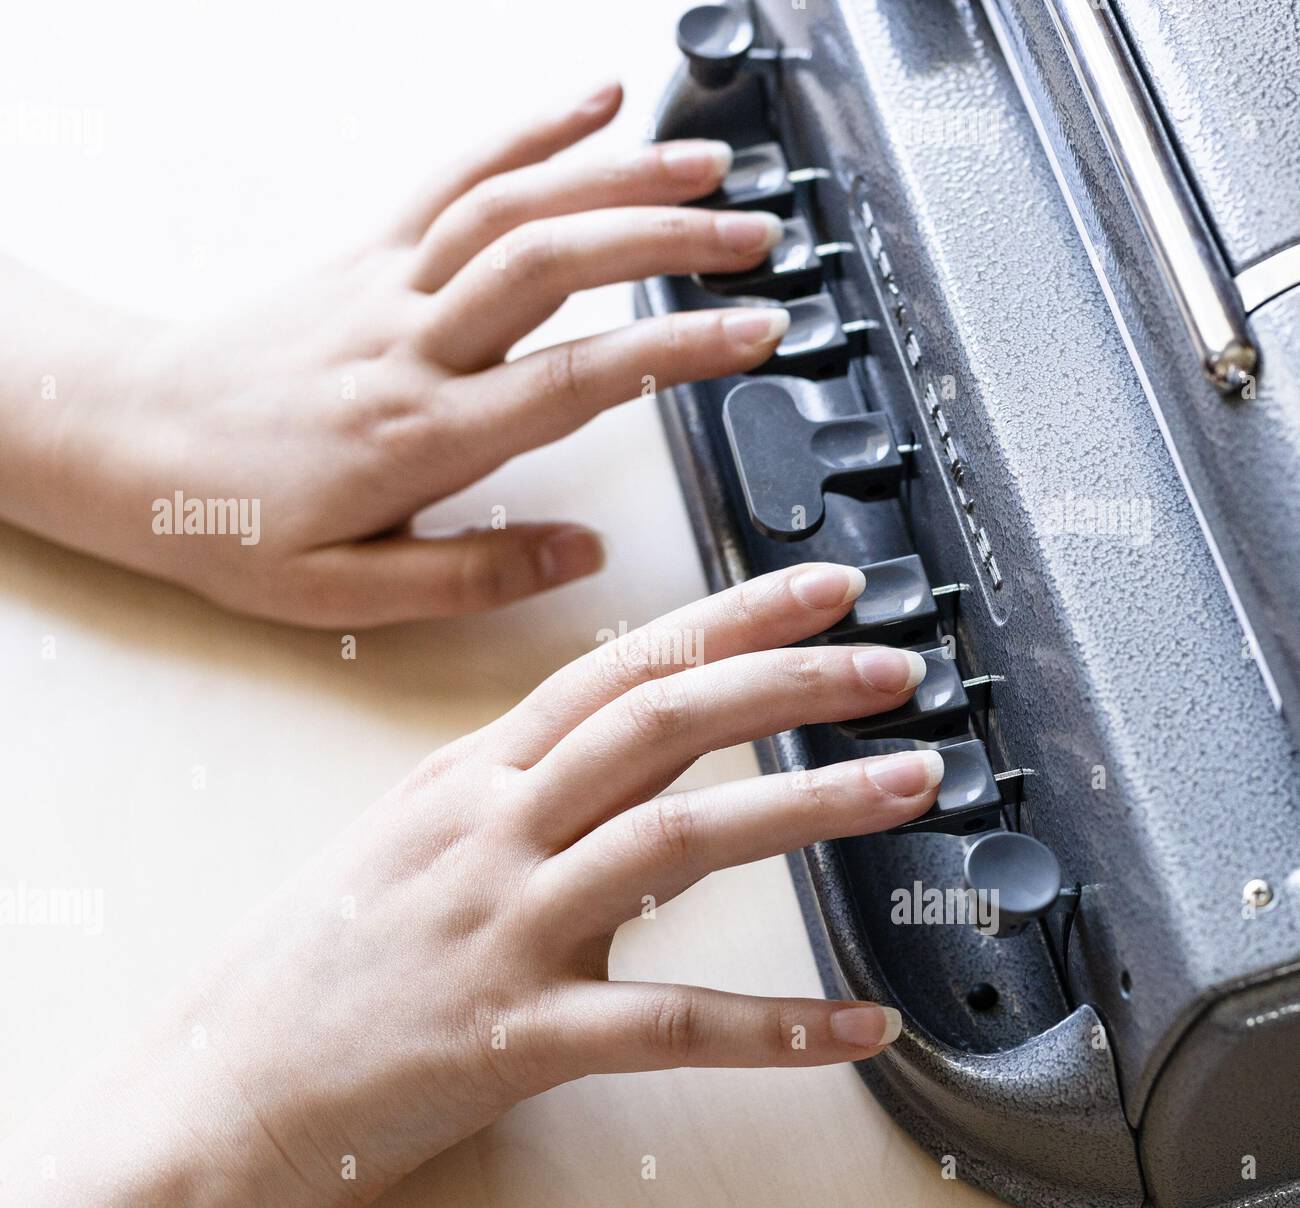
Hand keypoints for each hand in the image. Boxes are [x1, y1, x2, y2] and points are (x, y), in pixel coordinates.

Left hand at [0, 82, 791, 625]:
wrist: (129, 443)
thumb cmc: (232, 522)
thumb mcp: (349, 593)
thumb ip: (475, 576)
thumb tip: (581, 555)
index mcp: (424, 435)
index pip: (578, 379)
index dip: (678, 350)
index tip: (755, 334)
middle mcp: (413, 344)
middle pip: (558, 262)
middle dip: (670, 239)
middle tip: (758, 237)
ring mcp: (387, 284)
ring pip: (515, 204)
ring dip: (618, 173)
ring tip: (707, 163)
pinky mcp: (364, 253)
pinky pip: (452, 176)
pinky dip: (526, 131)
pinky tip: (587, 105)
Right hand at [0, 564, 939, 1207]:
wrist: (229, 1081)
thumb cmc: (325, 955)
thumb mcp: (420, 834)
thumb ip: (531, 791)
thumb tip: (641, 763)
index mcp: (474, 772)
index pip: (620, 664)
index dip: (731, 618)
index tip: (821, 589)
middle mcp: (494, 829)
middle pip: (661, 721)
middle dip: (789, 679)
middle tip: (893, 664)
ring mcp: (505, 926)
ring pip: (679, 840)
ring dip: (809, 806)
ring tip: (907, 783)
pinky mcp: (515, 1034)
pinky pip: (665, 1023)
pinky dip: (774, 1024)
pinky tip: (857, 1024)